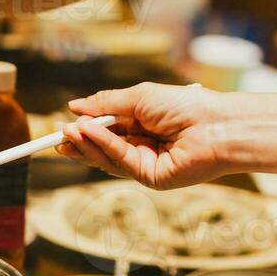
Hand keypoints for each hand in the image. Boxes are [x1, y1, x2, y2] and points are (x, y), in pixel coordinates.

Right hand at [58, 83, 230, 189]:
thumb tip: (75, 106)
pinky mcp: (150, 178)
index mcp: (142, 124)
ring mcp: (145, 163)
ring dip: (87, 144)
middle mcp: (142, 145)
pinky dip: (103, 146)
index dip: (85, 129)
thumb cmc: (186, 105)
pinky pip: (120, 161)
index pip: (106, 129)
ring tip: (69, 132)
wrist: (217, 125)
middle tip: (59, 135)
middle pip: (103, 147)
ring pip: (107, 157)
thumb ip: (107, 103)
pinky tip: (89, 132)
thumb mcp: (140, 97)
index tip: (63, 125)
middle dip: (80, 142)